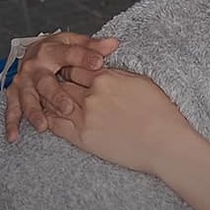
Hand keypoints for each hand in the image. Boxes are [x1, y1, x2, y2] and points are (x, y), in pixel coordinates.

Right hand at [2, 31, 119, 141]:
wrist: (33, 52)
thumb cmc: (58, 51)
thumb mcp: (74, 43)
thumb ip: (92, 46)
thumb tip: (112, 44)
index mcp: (51, 51)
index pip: (68, 53)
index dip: (84, 57)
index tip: (98, 63)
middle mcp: (34, 67)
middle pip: (45, 81)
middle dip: (55, 95)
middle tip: (68, 107)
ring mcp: (24, 82)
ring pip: (27, 98)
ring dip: (34, 112)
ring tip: (42, 125)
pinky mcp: (15, 94)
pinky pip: (12, 110)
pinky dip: (12, 123)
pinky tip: (15, 136)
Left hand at [44, 69, 193, 175]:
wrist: (164, 143)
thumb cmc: (160, 112)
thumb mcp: (140, 81)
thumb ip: (116, 74)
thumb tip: (105, 69)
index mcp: (105, 78)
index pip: (76, 66)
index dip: (69, 68)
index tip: (65, 70)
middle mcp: (91, 95)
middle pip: (62, 83)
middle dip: (56, 82)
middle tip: (50, 82)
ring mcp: (85, 117)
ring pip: (56, 103)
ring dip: (49, 100)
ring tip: (44, 98)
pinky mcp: (83, 138)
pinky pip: (57, 126)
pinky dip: (48, 119)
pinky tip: (45, 117)